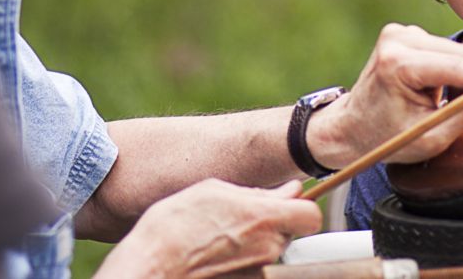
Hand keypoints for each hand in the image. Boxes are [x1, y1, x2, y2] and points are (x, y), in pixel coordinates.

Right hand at [94, 179, 320, 278]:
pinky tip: (218, 251)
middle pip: (289, 232)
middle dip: (274, 222)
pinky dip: (243, 257)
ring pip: (271, 249)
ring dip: (256, 240)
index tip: (288, 200)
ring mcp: (258, 271)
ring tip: (223, 234)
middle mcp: (267, 249)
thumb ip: (259, 192)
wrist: (151, 267)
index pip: (311, 215)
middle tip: (242, 215)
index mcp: (264, 219)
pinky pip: (255, 265)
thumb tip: (290, 191)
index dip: (301, 206)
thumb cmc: (175, 226)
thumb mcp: (215, 191)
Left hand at [308, 23, 462, 165]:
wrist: (351, 127)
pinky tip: (433, 89)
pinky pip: (443, 50)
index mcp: (397, 64)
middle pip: (459, 55)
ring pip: (454, 51)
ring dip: (461, 76)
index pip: (457, 68)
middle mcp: (397, 40)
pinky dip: (448, 69)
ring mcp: (400, 33)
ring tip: (443, 103)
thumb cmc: (386, 137)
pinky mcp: (405, 34)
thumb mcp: (433, 135)